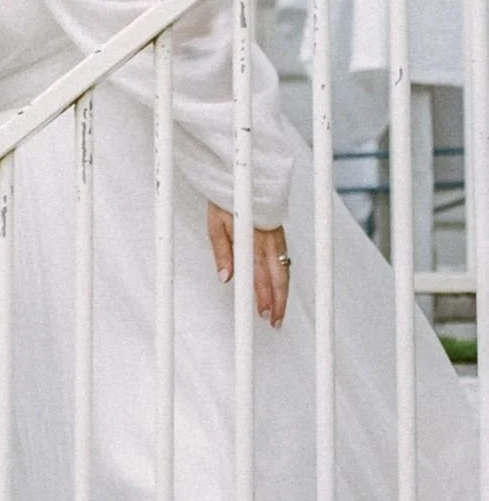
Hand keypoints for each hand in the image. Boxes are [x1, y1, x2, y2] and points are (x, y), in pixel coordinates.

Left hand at [207, 202, 290, 327]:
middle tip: (276, 322)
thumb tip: (226, 278)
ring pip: (285, 270)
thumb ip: (222, 252)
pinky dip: (285, 276)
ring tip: (279, 312)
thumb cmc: (226, 200)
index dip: (263, 296)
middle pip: (278, 276)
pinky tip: (282, 288)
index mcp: (252, 238)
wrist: (244, 178)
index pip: (260, 274)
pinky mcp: (280, 234)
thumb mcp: (215, 224)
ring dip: (283, 293)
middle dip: (278, 302)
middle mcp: (269, 239)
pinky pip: (285, 260)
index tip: (264, 314)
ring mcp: (277, 236)